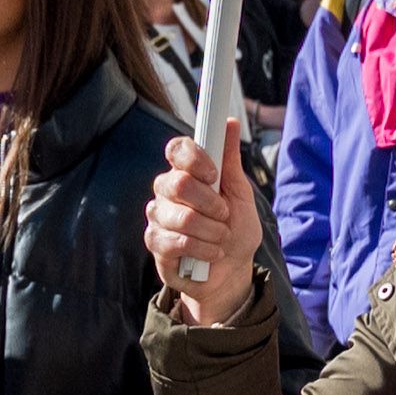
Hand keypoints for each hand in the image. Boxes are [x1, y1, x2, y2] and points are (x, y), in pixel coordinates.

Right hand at [143, 127, 267, 325]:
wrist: (232, 271)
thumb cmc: (235, 229)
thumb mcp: (240, 194)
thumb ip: (230, 161)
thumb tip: (229, 123)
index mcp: (186, 172)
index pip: (177, 149)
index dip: (195, 159)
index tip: (213, 174)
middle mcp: (167, 190)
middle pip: (178, 183)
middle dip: (210, 203)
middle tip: (223, 214)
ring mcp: (158, 216)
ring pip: (181, 217)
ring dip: (211, 231)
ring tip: (220, 238)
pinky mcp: (155, 243)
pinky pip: (175, 241)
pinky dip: (202, 249)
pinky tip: (210, 253)